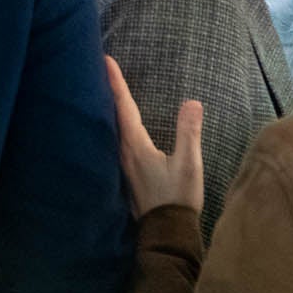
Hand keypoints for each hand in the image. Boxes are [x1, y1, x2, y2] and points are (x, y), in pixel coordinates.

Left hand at [107, 55, 203, 217]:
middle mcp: (123, 153)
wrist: (165, 232)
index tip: (105, 60)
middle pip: (111, 115)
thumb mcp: (189, 164)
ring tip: (106, 91)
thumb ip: (189, 132)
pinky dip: (114, 124)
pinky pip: (116, 140)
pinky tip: (116, 125)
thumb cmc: (177, 198)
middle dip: (107, 90)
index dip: (115, 83)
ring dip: (110, 107)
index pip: (124, 108)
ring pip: (112, 128)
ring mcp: (122, 165)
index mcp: (135, 146)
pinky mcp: (127, 173)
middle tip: (101, 68)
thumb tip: (192, 102)